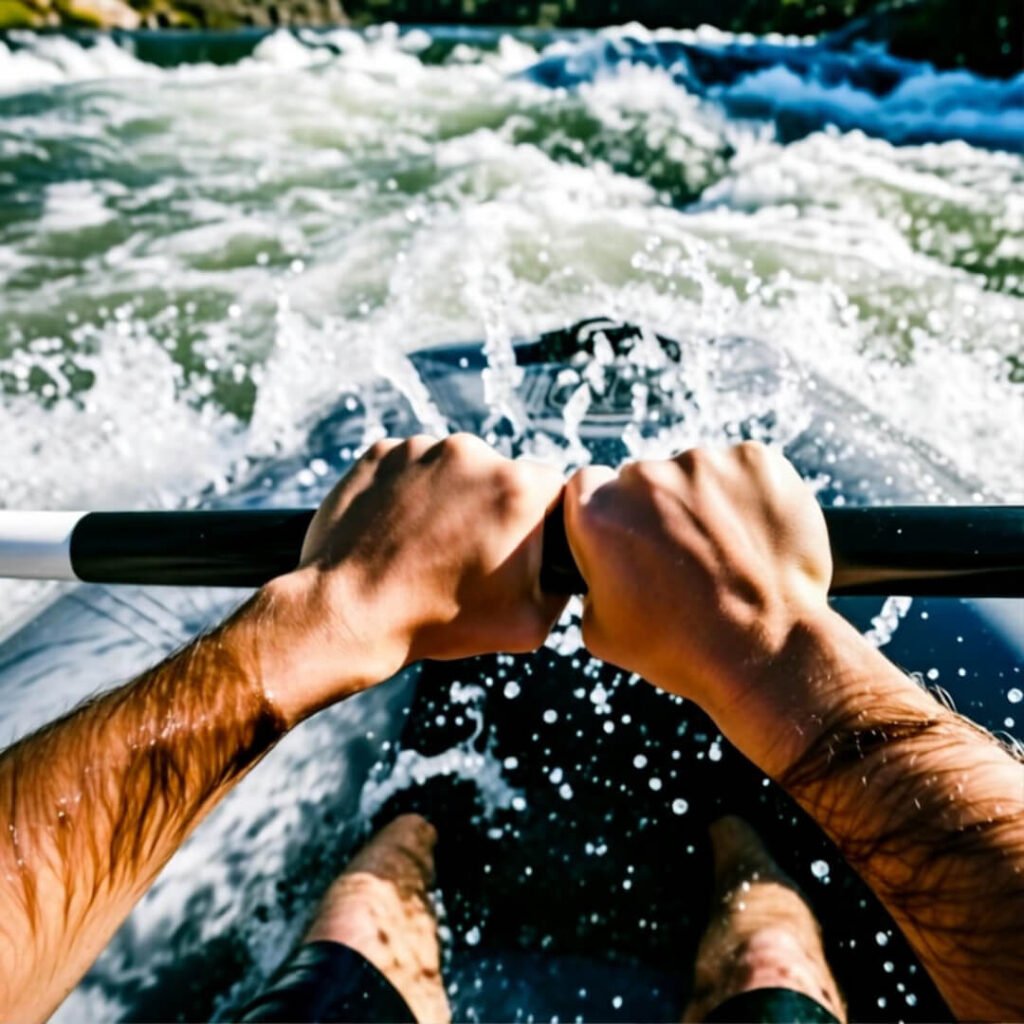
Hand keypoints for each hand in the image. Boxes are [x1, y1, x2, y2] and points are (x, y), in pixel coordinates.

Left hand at [259, 434, 566, 723]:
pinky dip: (406, 493)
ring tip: (423, 546)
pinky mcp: (381, 452)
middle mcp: (473, 454)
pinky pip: (408, 467)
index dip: (539, 521)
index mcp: (519, 488)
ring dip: (447, 498)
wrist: (348, 615)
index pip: (552, 489)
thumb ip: (561, 586)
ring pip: (452, 468)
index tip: (515, 547)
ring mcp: (421, 448)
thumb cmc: (439, 622)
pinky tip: (395, 533)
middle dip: (490, 508)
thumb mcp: (528, 624)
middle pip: (499, 474)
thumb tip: (564, 566)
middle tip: (464, 553)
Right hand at [563, 442, 831, 718]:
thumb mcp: (600, 632)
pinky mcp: (756, 460)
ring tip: (726, 554)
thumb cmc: (683, 649)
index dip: (606, 511)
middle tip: (683, 556)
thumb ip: (589, 577)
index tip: (628, 536)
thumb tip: (601, 562)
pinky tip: (755, 539)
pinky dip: (747, 496)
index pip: (587, 484)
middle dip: (656, 508)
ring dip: (703, 502)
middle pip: (641, 477)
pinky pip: (741, 469)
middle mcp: (646, 478)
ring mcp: (704, 463)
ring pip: (693, 473)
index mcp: (599, 513)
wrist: (771, 652)